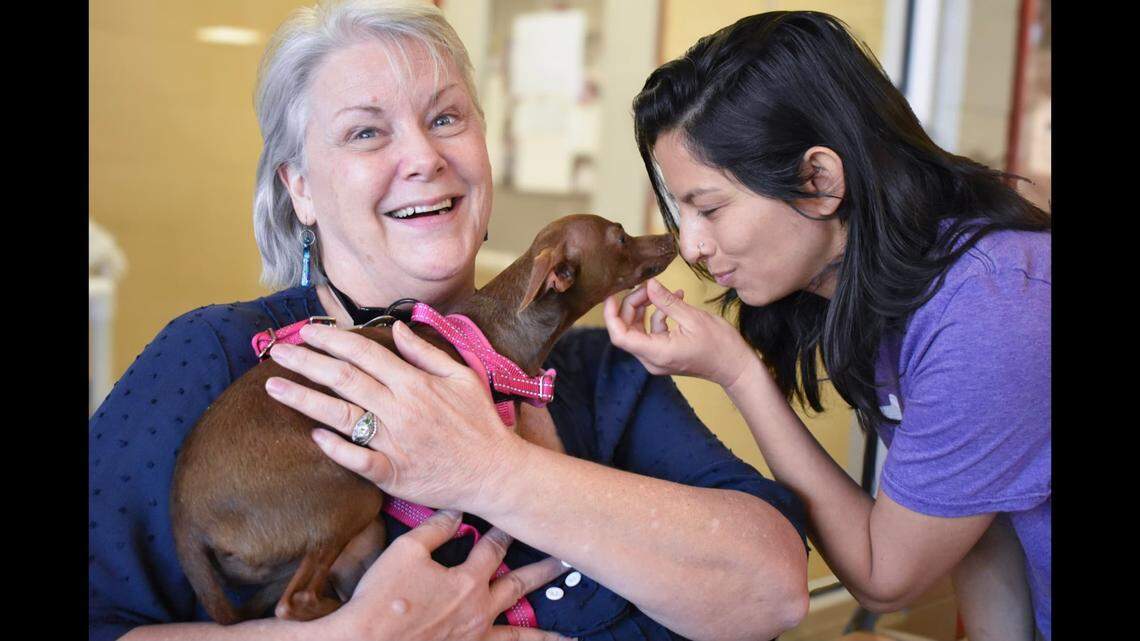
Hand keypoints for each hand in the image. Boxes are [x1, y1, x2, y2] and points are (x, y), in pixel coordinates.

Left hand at [265, 320, 522, 511]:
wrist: (494, 472)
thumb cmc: (480, 423)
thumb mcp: (463, 376)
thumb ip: (426, 352)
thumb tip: (397, 329)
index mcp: (415, 383)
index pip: (364, 353)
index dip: (332, 340)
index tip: (306, 332)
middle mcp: (399, 409)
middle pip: (343, 379)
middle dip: (306, 363)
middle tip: (276, 352)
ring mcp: (394, 442)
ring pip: (340, 416)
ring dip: (304, 399)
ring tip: (274, 386)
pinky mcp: (393, 473)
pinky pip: (357, 461)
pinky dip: (335, 449)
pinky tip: (312, 436)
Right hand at [326, 509, 572, 640]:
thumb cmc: (383, 596)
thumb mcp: (406, 551)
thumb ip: (435, 529)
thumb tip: (457, 511)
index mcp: (468, 581)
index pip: (493, 548)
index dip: (503, 531)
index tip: (516, 516)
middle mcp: (479, 611)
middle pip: (519, 585)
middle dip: (544, 571)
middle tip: (567, 560)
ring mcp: (474, 638)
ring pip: (519, 634)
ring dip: (545, 633)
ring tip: (569, 635)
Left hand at [603, 278, 754, 387]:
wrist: (736, 367)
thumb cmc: (720, 346)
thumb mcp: (693, 317)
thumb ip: (666, 301)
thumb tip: (649, 284)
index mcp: (657, 353)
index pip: (620, 336)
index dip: (611, 315)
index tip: (612, 295)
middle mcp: (652, 360)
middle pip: (627, 330)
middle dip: (632, 305)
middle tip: (647, 286)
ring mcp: (657, 359)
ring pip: (638, 330)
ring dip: (645, 308)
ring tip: (661, 291)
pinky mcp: (664, 354)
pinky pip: (652, 332)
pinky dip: (658, 315)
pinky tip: (674, 300)